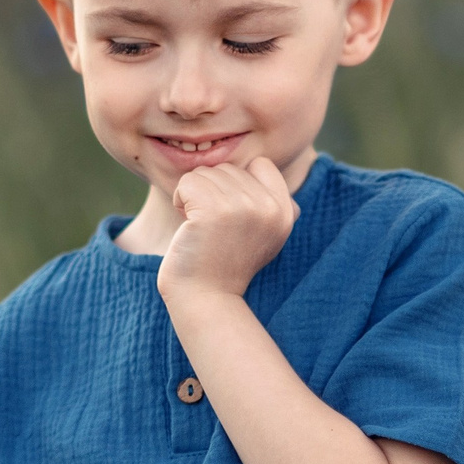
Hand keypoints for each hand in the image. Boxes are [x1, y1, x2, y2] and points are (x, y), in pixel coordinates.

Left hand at [158, 156, 298, 304]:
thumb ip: (267, 202)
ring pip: (206, 173)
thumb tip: (259, 166)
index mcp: (285, 212)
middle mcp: (269, 207)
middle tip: (212, 227)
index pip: (261, 165)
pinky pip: (187, 181)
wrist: (206, 298)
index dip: (237, 183)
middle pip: (229, 169)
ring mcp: (242, 207)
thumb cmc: (225, 264)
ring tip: (201, 228)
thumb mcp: (262, 233)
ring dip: (193, 197)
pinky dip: (179, 199)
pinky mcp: (213, 210)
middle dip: (211, 192)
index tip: (229, 215)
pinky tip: (187, 225)